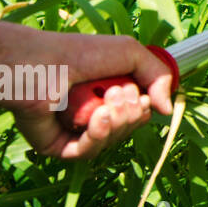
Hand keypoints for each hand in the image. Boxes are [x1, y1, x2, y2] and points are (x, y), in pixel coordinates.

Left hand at [0, 26, 174, 160]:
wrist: (40, 64)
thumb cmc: (80, 53)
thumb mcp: (132, 53)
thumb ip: (159, 76)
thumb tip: (167, 110)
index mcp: (109, 92)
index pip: (138, 111)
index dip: (144, 107)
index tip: (141, 95)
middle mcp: (94, 112)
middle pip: (129, 127)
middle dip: (131, 113)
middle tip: (117, 93)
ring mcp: (76, 131)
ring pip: (112, 141)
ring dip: (117, 123)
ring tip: (106, 103)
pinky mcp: (58, 146)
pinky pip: (88, 153)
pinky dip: (98, 136)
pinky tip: (98, 118)